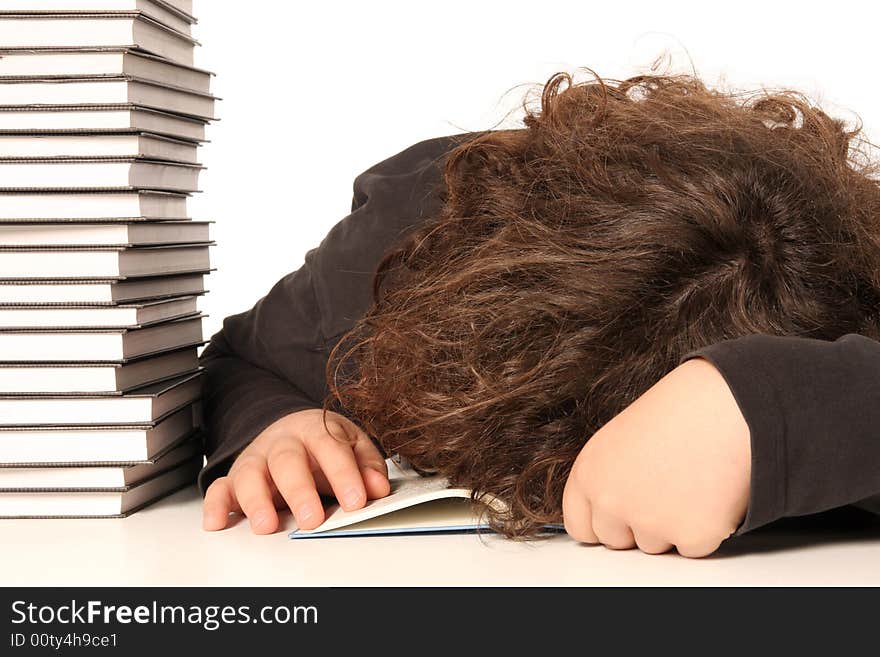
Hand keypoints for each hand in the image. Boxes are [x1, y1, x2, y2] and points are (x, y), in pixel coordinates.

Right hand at [202, 409, 390, 533]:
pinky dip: (215, 505)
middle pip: (287, 461)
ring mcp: (256, 459)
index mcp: (315, 429)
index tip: (356, 500)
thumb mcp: (352, 445)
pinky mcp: (234, 478)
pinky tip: (217, 522)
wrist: (292, 429)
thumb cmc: (324, 444)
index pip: (330, 447)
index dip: (343, 473)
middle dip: (299, 491)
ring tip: (267, 526)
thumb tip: (378, 488)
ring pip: (249, 473)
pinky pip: (219, 488)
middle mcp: (282, 442)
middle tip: (313, 520)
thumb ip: (367, 465)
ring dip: (256, 501)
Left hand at [562, 357, 750, 557]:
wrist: (727, 403)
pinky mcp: (691, 535)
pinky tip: (709, 493)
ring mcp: (651, 522)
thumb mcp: (619, 439)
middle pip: (616, 541)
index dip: (601, 523)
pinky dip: (704, 529)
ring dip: (671, 526)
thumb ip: (606, 479)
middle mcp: (612, 502)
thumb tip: (605, 513)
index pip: (579, 526)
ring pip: (655, 546)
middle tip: (663, 488)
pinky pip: (692, 549)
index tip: (616, 518)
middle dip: (636, 525)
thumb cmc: (679, 413)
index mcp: (589, 475)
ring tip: (688, 482)